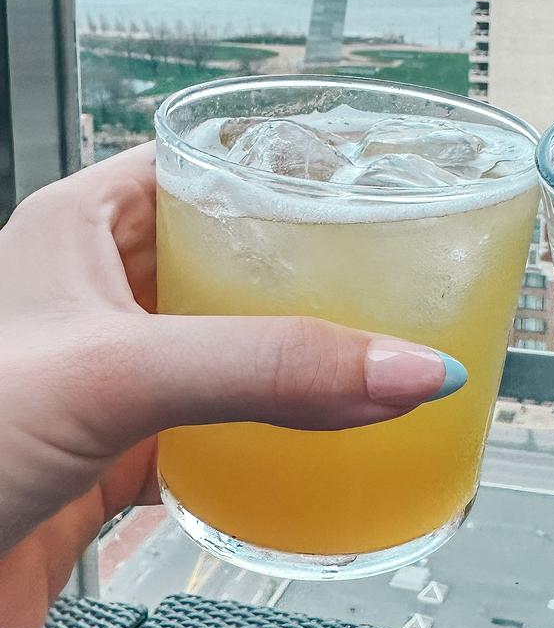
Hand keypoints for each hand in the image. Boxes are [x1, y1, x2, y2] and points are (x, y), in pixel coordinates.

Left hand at [0, 145, 459, 627]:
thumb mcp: (117, 373)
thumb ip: (267, 367)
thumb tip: (406, 366)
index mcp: (75, 229)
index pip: (195, 165)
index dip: (272, 166)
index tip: (358, 179)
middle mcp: (92, 298)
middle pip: (223, 260)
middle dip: (302, 270)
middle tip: (388, 275)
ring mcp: (106, 382)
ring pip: (223, 350)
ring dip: (291, 360)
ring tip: (373, 352)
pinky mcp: (112, 462)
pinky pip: (212, 436)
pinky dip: (267, 443)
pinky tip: (316, 448)